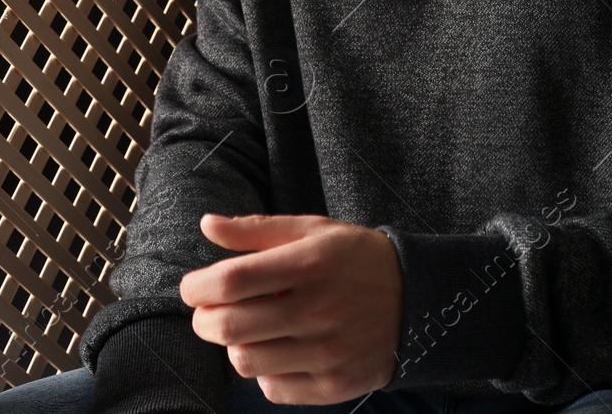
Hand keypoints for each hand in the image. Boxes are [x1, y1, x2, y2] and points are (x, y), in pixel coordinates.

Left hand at [179, 213, 403, 403]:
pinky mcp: (334, 384)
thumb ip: (257, 230)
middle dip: (204, 320)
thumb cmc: (355, 259)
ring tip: (247, 330)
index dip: (197, 287)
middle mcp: (318, 309)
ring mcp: (327, 352)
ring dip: (233, 346)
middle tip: (209, 312)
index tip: (193, 288)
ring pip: (245, 361)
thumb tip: (207, 225)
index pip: (231, 281)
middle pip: (229, 326)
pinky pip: (272, 388)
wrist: (418, 298)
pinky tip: (278, 350)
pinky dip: (264, 371)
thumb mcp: (313, 231)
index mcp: (311, 263)